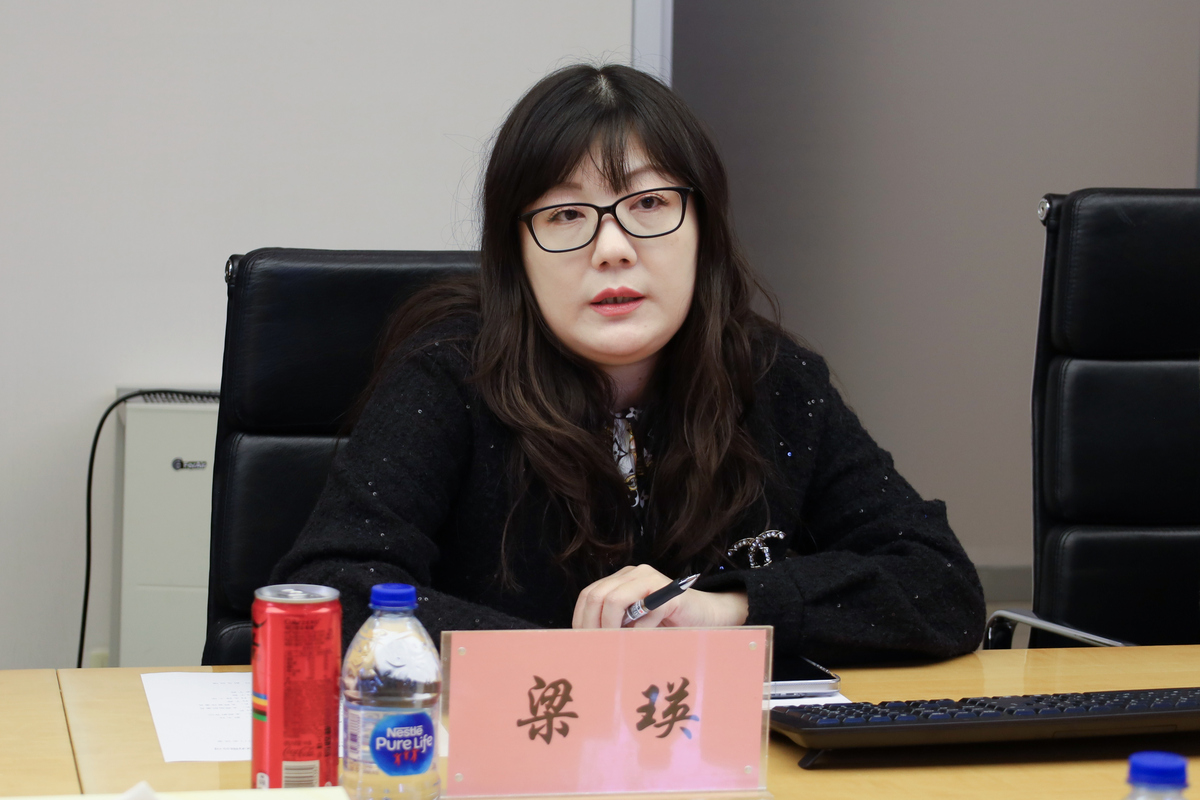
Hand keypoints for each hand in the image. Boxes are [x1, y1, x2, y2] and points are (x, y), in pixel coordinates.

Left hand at [571, 564, 748, 628]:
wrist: (707, 616)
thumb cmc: (667, 624)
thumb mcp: (634, 623)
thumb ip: (614, 625)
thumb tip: (585, 643)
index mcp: (621, 579)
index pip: (589, 595)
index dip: (581, 619)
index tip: (582, 642)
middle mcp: (633, 574)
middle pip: (596, 596)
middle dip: (591, 625)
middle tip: (595, 647)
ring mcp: (651, 580)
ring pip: (614, 600)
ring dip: (611, 627)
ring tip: (616, 644)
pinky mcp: (669, 593)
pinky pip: (645, 612)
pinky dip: (640, 631)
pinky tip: (645, 640)